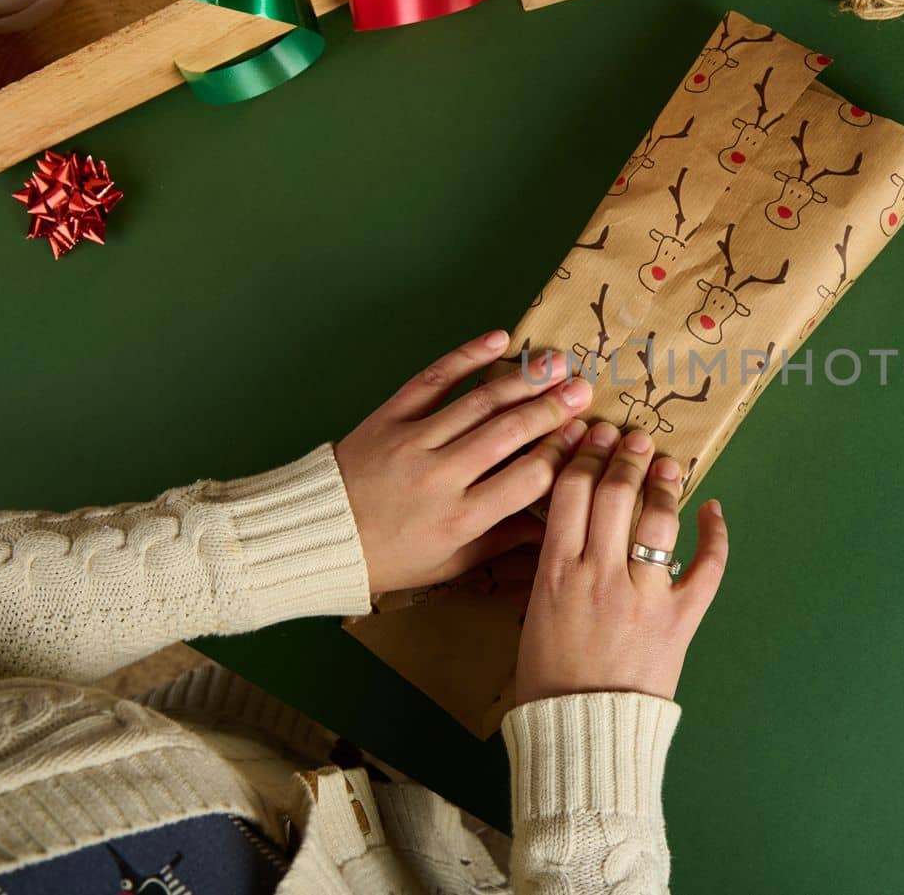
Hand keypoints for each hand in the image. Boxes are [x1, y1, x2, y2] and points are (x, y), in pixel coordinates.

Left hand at [337, 330, 593, 593]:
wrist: (318, 536)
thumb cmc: (390, 557)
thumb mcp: (451, 563)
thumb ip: (504, 541)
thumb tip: (555, 529)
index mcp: (460, 519)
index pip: (526, 478)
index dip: (560, 452)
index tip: (584, 432)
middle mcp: (441, 477)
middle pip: (509, 433)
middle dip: (552, 407)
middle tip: (584, 388)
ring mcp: (414, 442)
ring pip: (479, 402)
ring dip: (523, 378)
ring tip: (557, 362)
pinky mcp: (390, 416)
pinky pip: (433, 378)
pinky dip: (467, 356)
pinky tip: (499, 341)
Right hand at [515, 423, 728, 702]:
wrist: (582, 734)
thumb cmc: (547, 682)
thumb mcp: (533, 615)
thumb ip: (553, 570)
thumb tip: (568, 532)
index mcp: (556, 572)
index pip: (571, 492)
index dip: (585, 455)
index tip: (593, 434)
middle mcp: (600, 573)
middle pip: (615, 494)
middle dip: (625, 456)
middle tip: (633, 437)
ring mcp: (644, 594)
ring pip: (658, 519)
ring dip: (664, 484)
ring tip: (666, 463)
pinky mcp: (680, 618)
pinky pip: (706, 568)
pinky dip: (715, 536)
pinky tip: (715, 511)